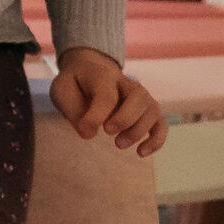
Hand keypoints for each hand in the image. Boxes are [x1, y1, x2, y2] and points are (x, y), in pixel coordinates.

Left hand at [50, 46, 167, 156]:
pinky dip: (156, 139)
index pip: (107, 95)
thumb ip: (72, 110)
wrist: (90, 70)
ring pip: (152, 110)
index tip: (85, 132)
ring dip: (138, 131)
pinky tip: (141, 153)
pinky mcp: (146, 110)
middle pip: (138, 97)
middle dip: (125, 119)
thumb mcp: (63, 91)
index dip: (97, 116)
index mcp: (104, 76)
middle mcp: (127, 83)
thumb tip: (89, 134)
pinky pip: (160, 123)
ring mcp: (141, 96)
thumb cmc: (75, 84)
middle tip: (108, 132)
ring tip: (119, 144)